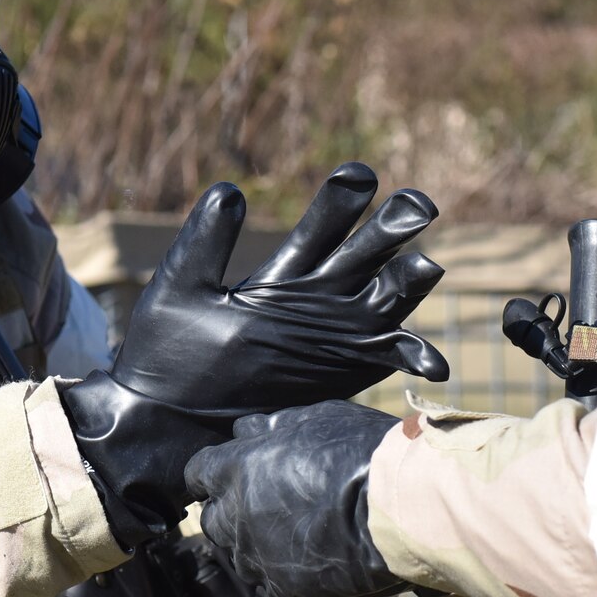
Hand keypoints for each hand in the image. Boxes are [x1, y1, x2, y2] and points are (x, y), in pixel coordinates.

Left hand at [64, 164, 446, 542]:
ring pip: (388, 297)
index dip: (343, 199)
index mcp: (282, 273)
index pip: (324, 224)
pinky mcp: (345, 372)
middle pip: (368, 252)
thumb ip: (204, 242)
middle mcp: (316, 298)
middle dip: (393, 226)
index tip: (358, 174)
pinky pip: (390, 359)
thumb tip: (230, 190)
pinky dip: (415, 356)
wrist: (164, 421)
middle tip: (417, 204)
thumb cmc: (163, 354)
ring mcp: (335, 335)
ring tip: (426, 264)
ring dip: (410, 279)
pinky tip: (433, 362)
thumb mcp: (179, 289)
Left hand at [187, 401, 402, 596]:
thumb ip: (273, 428)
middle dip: (231, 510)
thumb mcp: (316, 420)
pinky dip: (281, 575)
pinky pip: (267, 586)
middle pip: (212, 518)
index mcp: (234, 469)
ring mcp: (256, 558)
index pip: (197, 474)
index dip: (215, 474)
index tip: (231, 475)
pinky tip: (308, 560)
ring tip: (293, 533)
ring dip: (255, 543)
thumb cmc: (362, 455)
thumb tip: (249, 431)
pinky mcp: (282, 592)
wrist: (400, 511)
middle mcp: (235, 516)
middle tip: (265, 503)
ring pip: (238, 555)